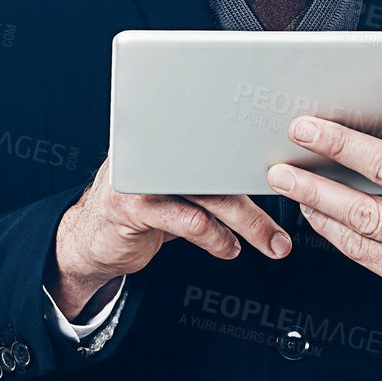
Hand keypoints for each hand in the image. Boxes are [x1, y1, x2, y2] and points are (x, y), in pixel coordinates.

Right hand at [52, 158, 292, 317]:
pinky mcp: (132, 204)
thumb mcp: (179, 187)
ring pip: (210, 195)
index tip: (291, 171)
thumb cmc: (144, 210)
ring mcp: (141, 174)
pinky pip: (188, 220)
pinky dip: (215, 238)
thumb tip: (276, 174)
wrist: (89, 239)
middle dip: (260, 201)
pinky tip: (228, 248)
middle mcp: (155, 145)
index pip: (223, 134)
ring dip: (248, 224)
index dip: (258, 151)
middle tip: (285, 230)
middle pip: (222, 166)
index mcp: (171, 131)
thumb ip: (211, 175)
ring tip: (269, 243)